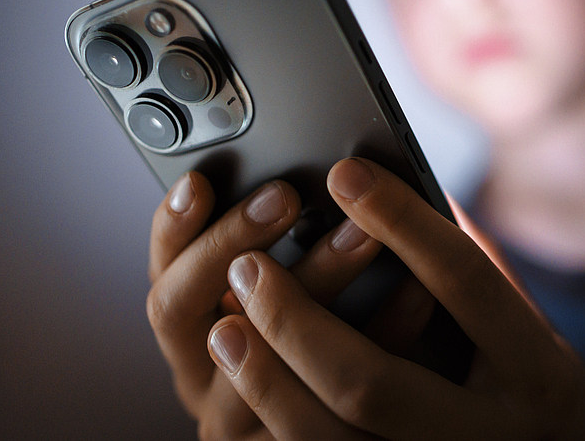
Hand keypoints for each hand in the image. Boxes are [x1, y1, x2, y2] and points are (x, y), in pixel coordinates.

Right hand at [146, 171, 388, 438]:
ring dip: (315, 283)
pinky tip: (418, 288)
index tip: (201, 181)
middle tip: (285, 195)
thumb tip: (319, 169)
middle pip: (188, 315)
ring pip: (265, 360)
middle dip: (231, 243)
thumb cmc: (340, 331)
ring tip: (362, 230)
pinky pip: (346, 391)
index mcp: (193, 340)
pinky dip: (386, 331)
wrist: (397, 412)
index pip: (165, 282)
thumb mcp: (291, 291)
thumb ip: (283, 243)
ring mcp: (250, 426)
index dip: (173, 232)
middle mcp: (207, 385)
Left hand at [208, 158, 584, 439]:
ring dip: (265, 381)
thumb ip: (483, 278)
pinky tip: (243, 386)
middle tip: (249, 265)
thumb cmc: (549, 405)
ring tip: (226, 326)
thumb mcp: (540, 340)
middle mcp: (487, 434)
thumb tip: (422, 195)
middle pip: (369, 382)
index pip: (464, 282)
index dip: (402, 222)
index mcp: (536, 370)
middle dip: (296, 321)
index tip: (345, 174)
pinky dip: (274, 422)